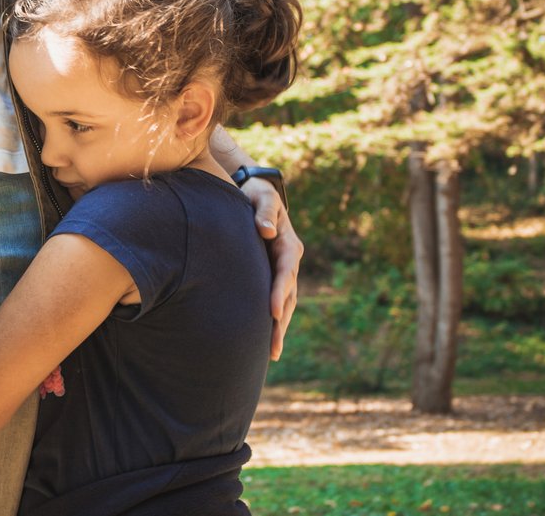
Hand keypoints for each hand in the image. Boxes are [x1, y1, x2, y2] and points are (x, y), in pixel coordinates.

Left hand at [241, 176, 302, 360]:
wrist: (256, 192)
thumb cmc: (255, 194)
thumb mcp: (261, 197)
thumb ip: (264, 212)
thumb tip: (265, 232)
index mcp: (287, 243)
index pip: (285, 272)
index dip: (279, 292)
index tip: (274, 312)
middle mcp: (289, 260)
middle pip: (288, 294)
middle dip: (281, 321)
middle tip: (272, 347)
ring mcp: (283, 269)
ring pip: (286, 302)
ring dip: (279, 327)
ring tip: (271, 353)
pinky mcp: (273, 275)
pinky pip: (276, 300)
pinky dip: (274, 320)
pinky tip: (265, 340)